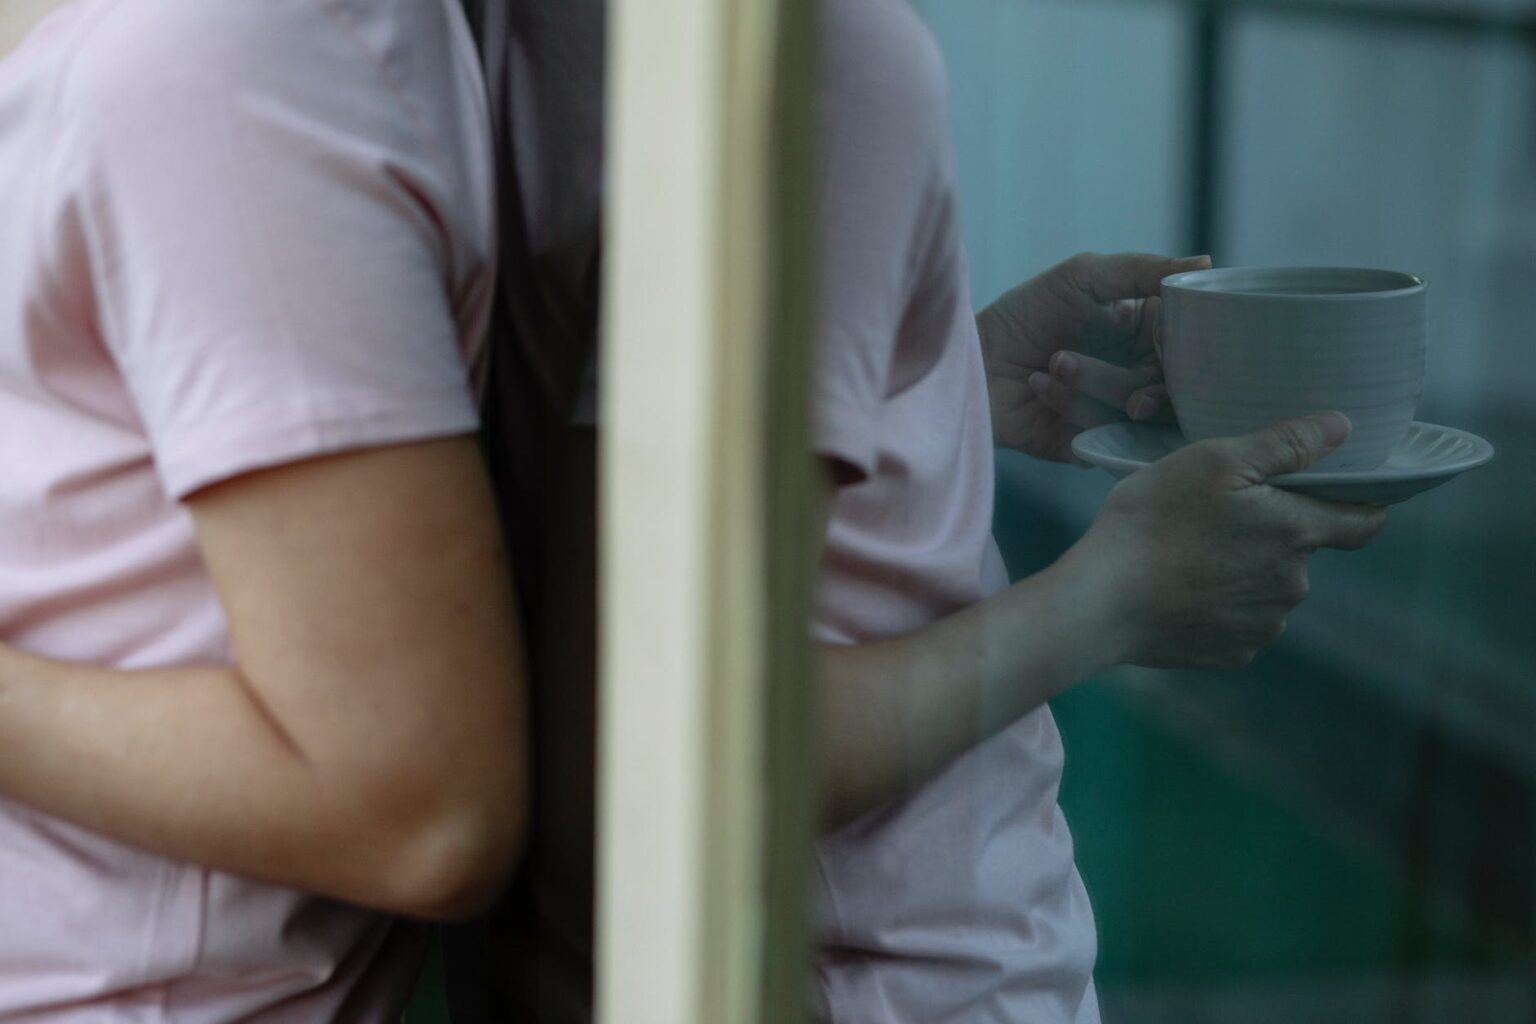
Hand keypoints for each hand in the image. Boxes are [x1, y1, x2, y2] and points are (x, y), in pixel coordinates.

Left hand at [977, 251, 1209, 462]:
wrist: (973, 362)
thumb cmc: (1023, 314)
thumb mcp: (1082, 276)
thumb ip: (1142, 270)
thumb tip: (1207, 263)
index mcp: (1148, 336)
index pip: (1192, 346)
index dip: (1191, 347)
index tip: (1170, 341)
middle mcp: (1141, 376)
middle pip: (1175, 388)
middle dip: (1133, 375)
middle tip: (1085, 361)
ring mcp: (1119, 415)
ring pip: (1141, 414)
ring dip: (1090, 383)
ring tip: (1050, 364)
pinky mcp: (1093, 446)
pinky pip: (1107, 439)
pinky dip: (1070, 408)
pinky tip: (1039, 388)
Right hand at [1062, 413, 1386, 669]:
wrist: (1102, 602)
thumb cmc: (1153, 521)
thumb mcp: (1214, 461)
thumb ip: (1284, 444)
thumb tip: (1342, 428)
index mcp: (1297, 533)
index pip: (1364, 522)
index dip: (1362, 504)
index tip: (1341, 493)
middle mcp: (1292, 586)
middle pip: (1302, 552)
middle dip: (1272, 533)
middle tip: (1217, 515)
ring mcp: (1262, 625)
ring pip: (1268, 588)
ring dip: (1243, 570)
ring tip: (1190, 553)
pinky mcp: (1231, 652)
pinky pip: (1238, 621)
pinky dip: (1218, 604)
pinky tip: (1181, 588)